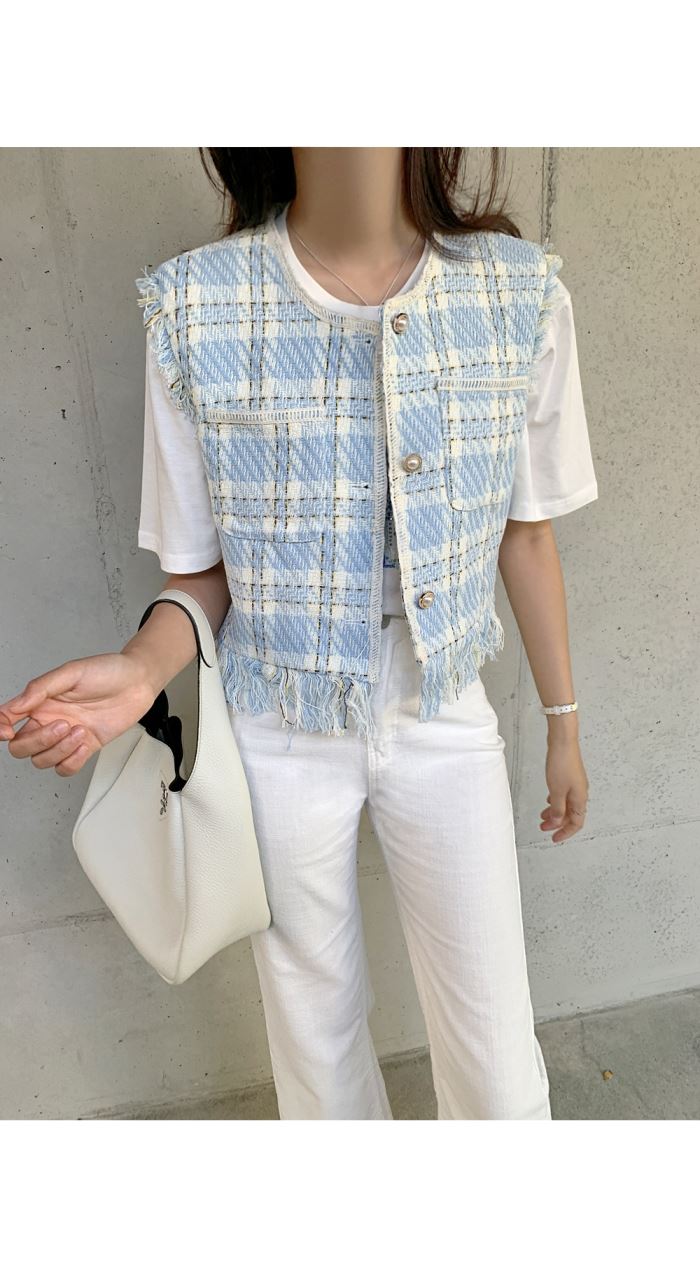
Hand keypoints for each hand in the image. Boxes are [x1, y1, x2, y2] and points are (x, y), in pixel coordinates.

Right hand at [0, 653, 158, 777]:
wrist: (138, 682)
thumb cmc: (107, 671)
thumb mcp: (72, 672)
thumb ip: (41, 687)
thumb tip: (18, 704)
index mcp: (40, 702)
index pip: (7, 719)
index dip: (0, 728)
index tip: (8, 730)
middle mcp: (49, 720)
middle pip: (21, 747)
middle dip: (38, 742)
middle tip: (62, 726)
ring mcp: (66, 737)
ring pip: (42, 760)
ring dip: (59, 750)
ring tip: (80, 730)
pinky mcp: (84, 748)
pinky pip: (66, 768)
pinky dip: (72, 761)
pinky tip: (85, 743)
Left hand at [540, 733, 588, 843]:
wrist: (563, 742)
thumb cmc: (562, 763)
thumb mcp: (557, 791)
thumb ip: (557, 809)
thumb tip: (557, 822)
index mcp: (580, 799)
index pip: (576, 823)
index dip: (565, 833)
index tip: (555, 838)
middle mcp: (580, 793)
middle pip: (571, 816)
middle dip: (558, 824)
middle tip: (544, 828)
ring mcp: (575, 785)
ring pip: (566, 805)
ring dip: (555, 813)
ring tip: (543, 817)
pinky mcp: (569, 777)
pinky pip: (564, 795)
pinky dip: (556, 802)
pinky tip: (549, 801)